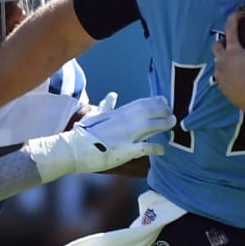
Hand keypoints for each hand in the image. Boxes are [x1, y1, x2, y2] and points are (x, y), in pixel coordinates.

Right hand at [26, 94, 174, 181]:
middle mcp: (124, 122)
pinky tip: (162, 150)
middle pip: (150, 111)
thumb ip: (106, 106)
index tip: (164, 101)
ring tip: (172, 124)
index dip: (156, 102)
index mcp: (118, 113)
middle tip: (172, 113)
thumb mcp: (95, 115)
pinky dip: (155, 148)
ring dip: (163, 124)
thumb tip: (112, 95)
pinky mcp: (124, 151)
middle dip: (163, 111)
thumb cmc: (82, 134)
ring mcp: (125, 136)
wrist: (72, 149)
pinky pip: (144, 148)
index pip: (142, 103)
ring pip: (151, 125)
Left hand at [211, 10, 244, 118]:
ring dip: (224, 58)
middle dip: (223, 41)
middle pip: (216, 45)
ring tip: (235, 60)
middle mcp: (222, 61)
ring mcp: (220, 74)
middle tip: (232, 42)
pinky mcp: (221, 85)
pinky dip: (226, 72)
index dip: (234, 18)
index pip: (230, 29)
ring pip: (217, 61)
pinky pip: (220, 75)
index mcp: (232, 51)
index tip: (239, 15)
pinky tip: (234, 74)